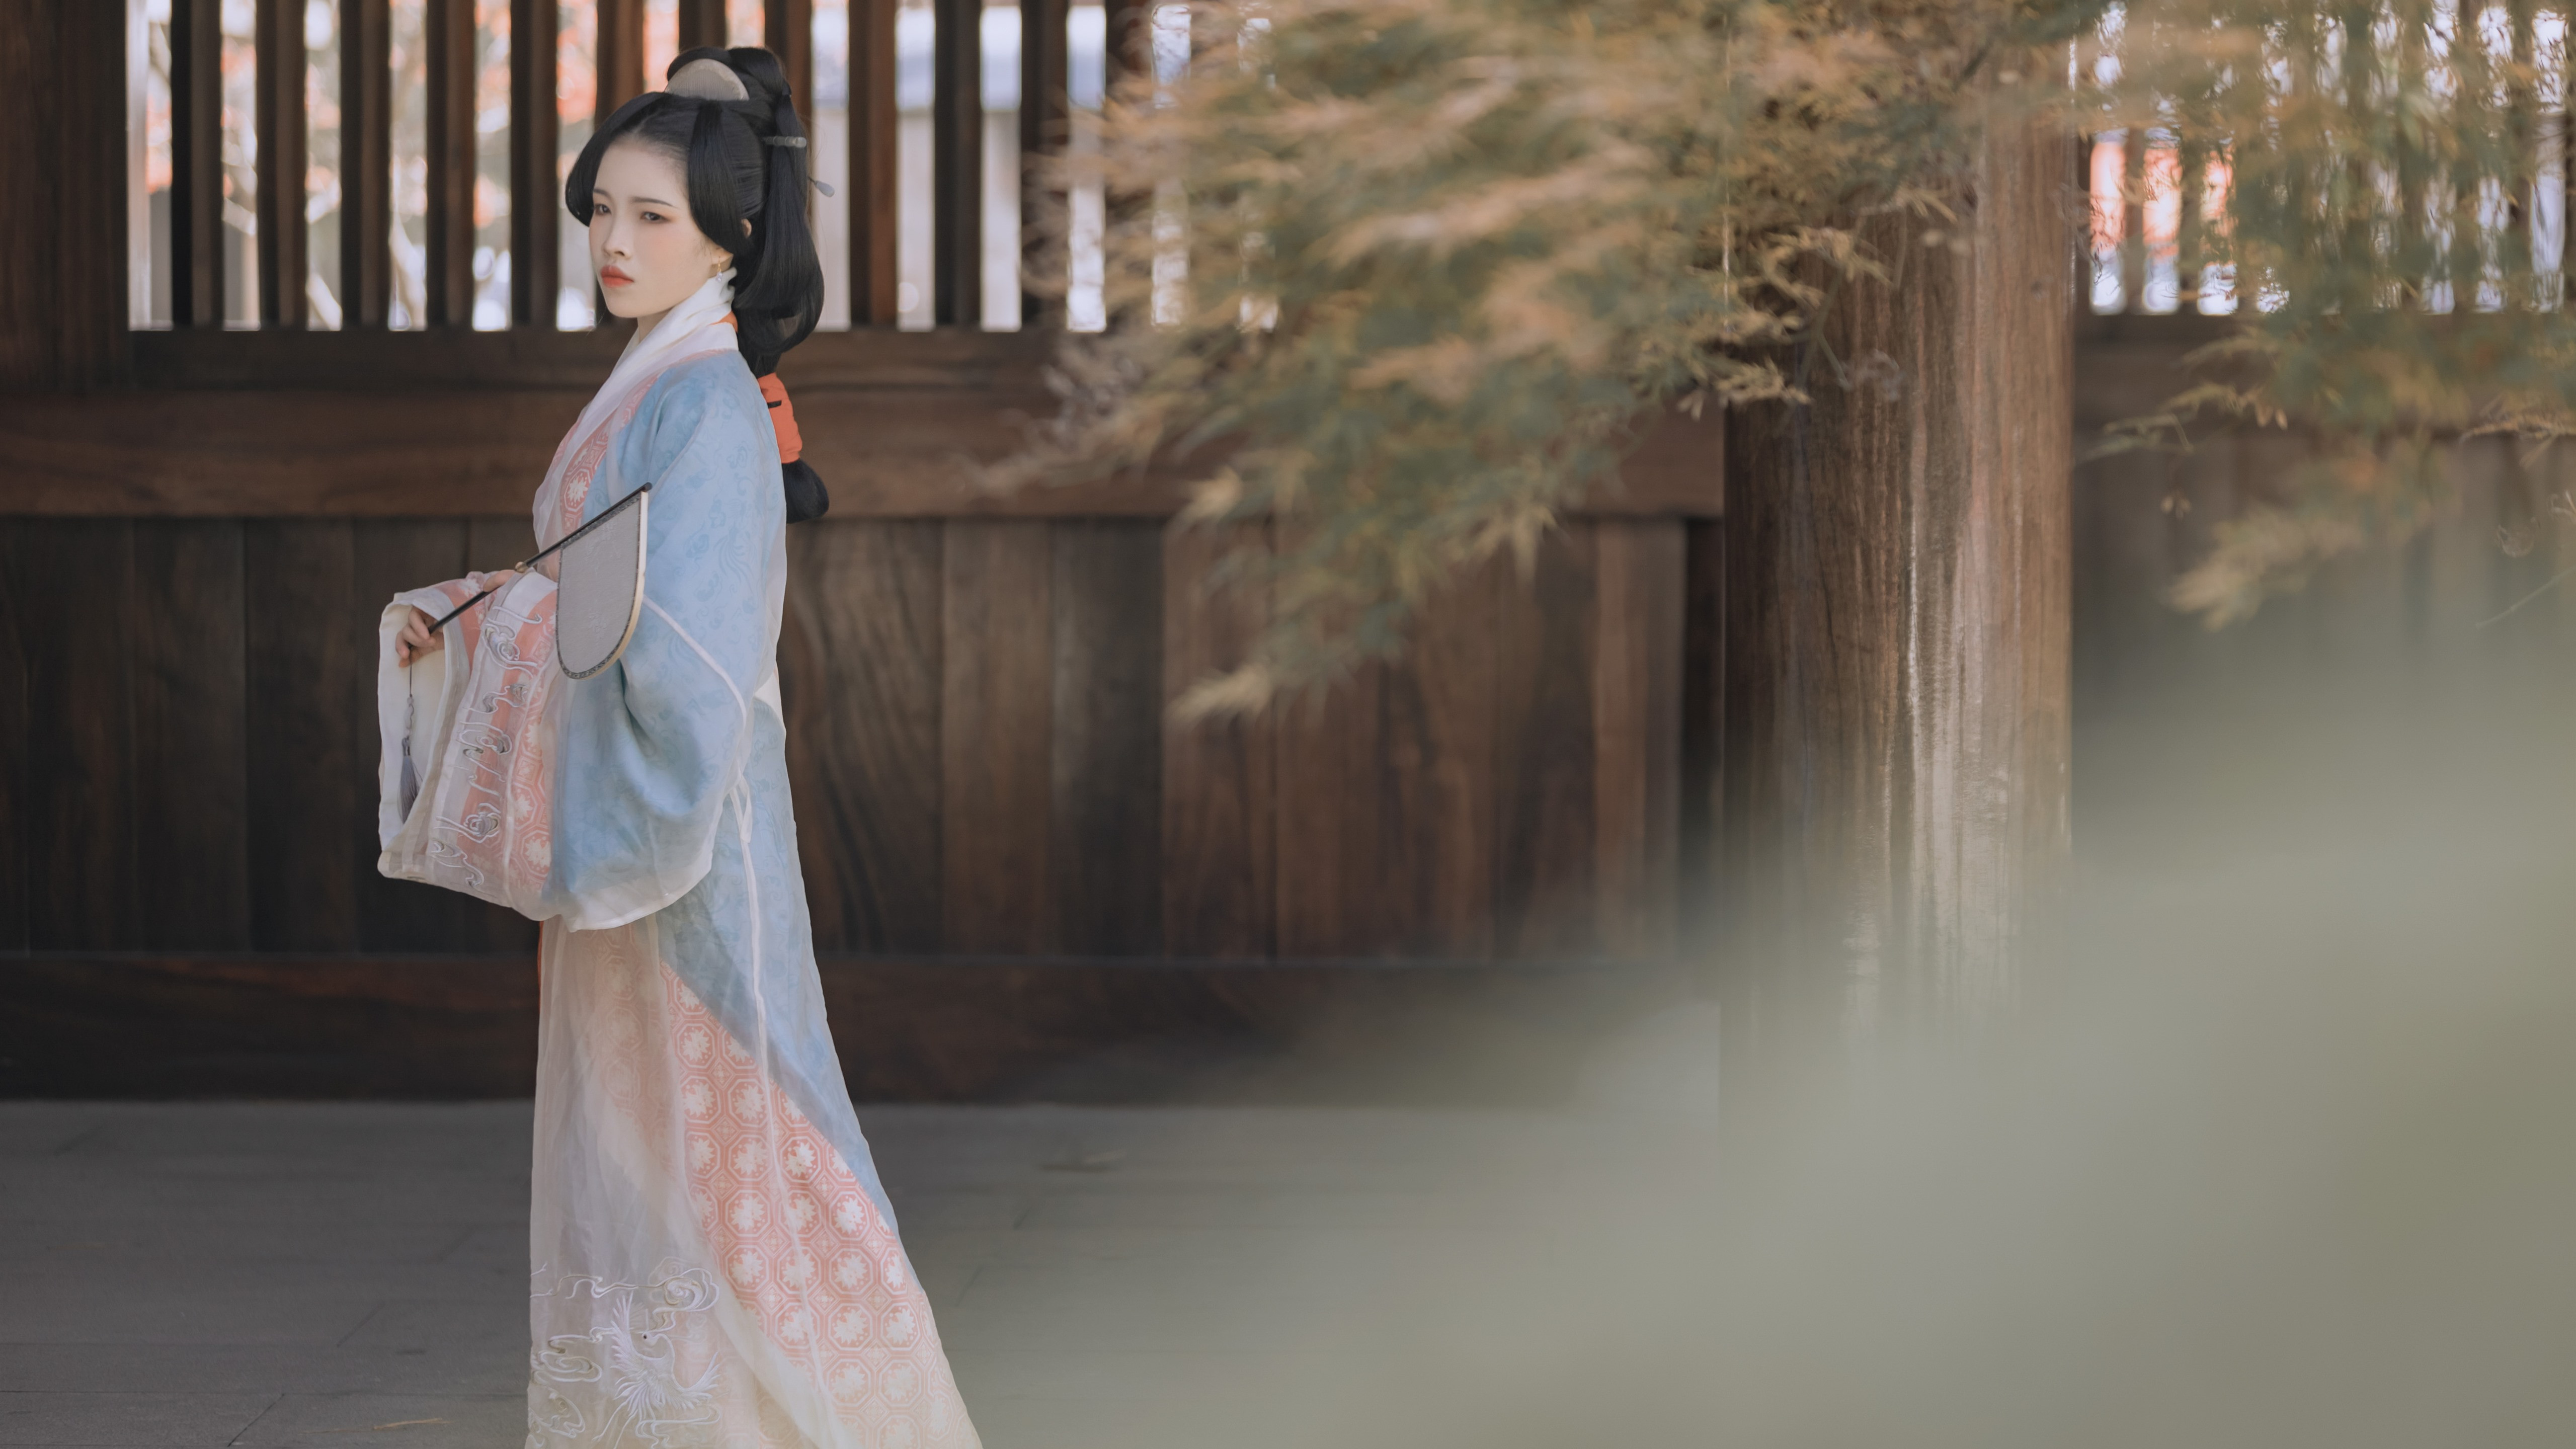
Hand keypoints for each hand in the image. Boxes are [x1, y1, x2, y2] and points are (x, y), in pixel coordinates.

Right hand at [394, 570, 515, 666]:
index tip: (429, 634)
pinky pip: (416, 649)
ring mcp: (433, 632)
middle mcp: (435, 617)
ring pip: (407, 635)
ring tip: (409, 656)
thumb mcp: (503, 592)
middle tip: (430, 642)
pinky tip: (404, 664)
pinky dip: (409, 655)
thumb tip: (489, 585)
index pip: (418, 609)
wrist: (502, 629)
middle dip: (414, 635)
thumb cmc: (499, 609)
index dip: (416, 621)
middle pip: (410, 623)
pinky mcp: (435, 644)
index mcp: (443, 605)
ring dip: (405, 644)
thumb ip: (500, 581)